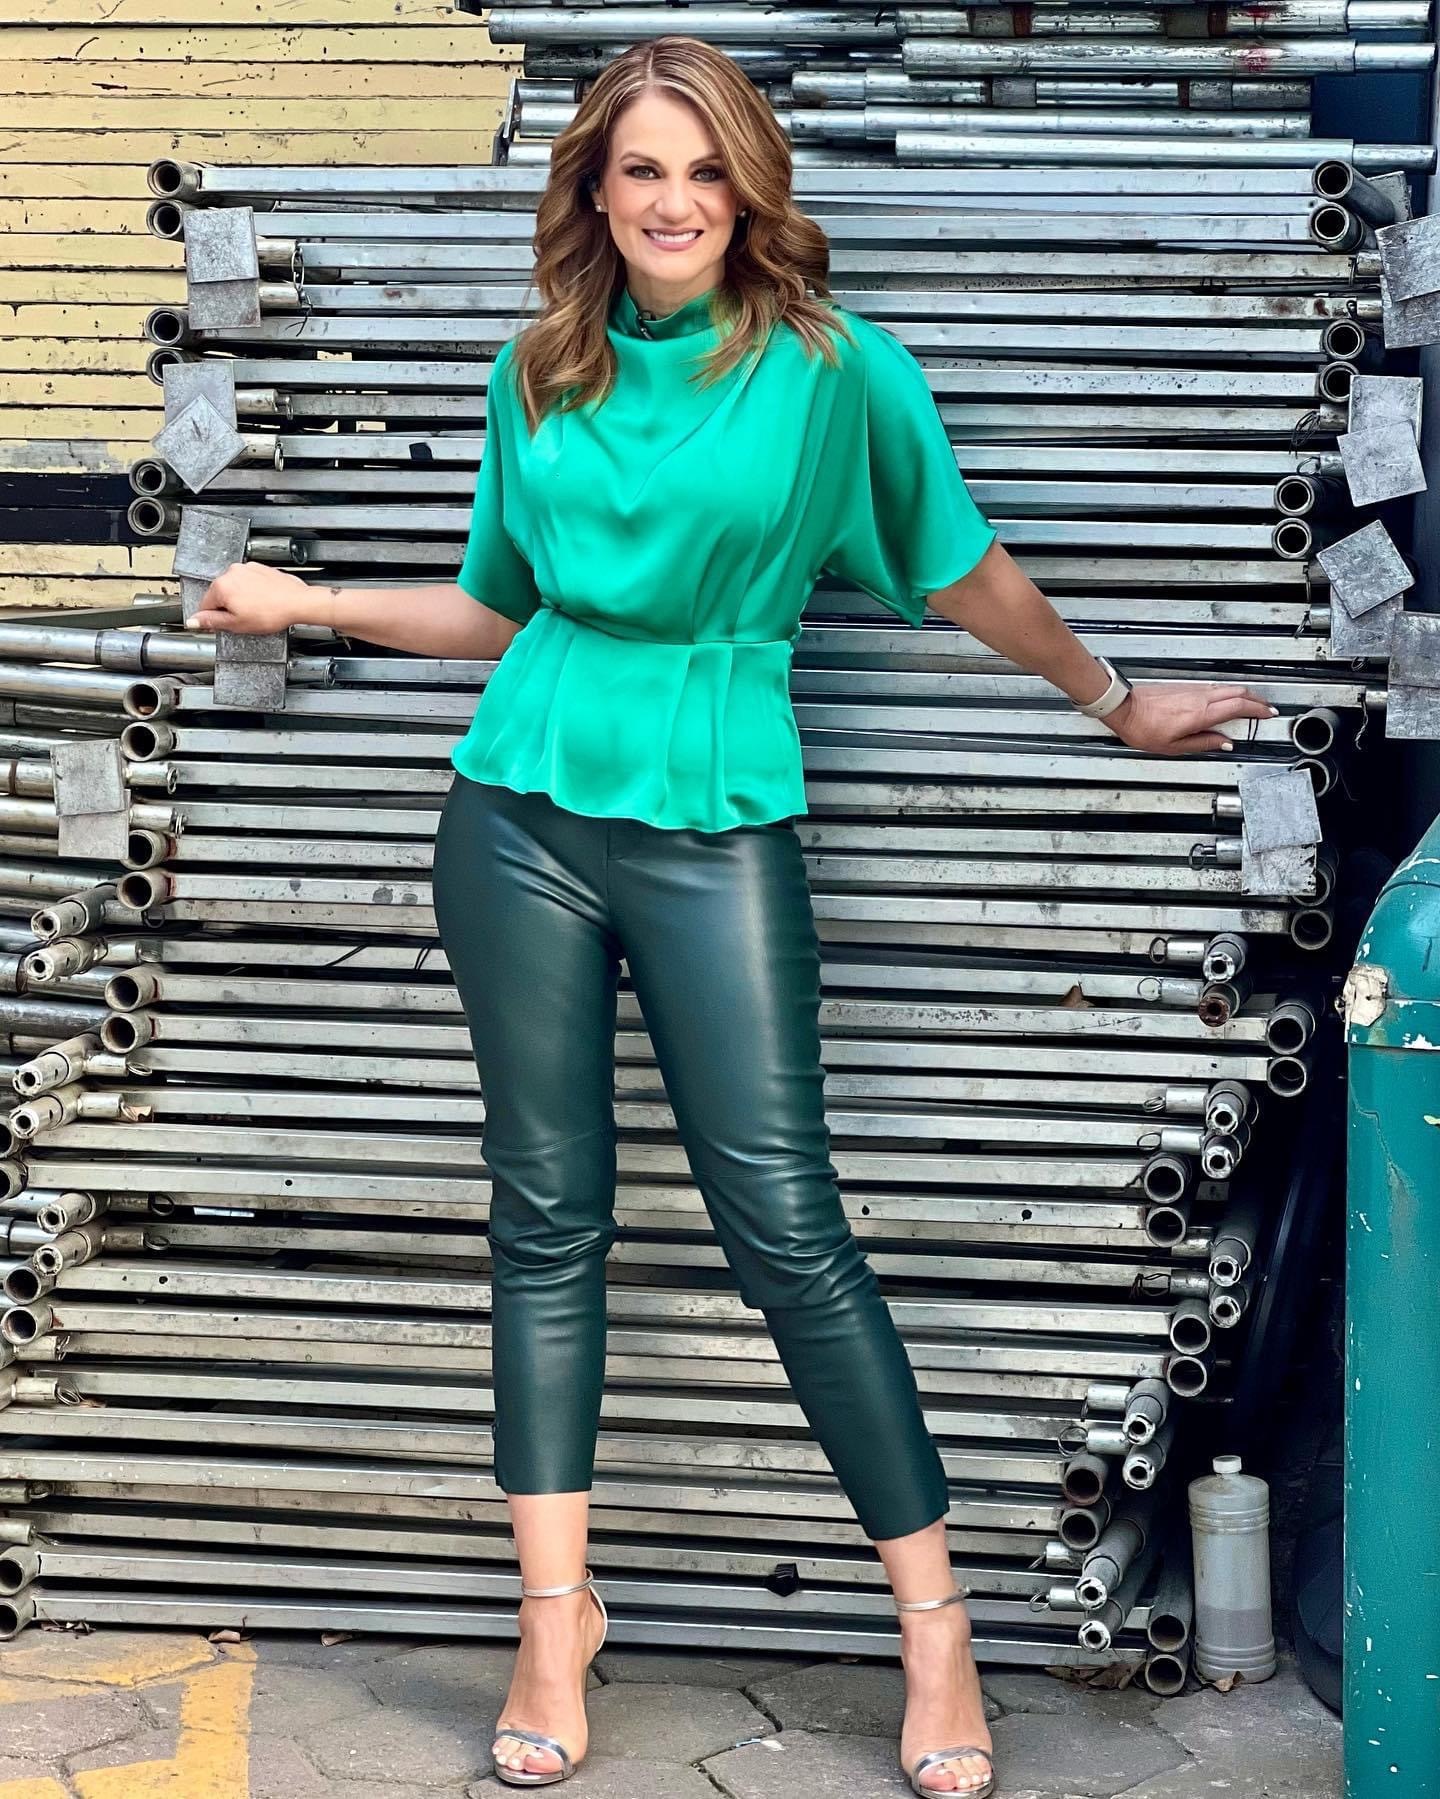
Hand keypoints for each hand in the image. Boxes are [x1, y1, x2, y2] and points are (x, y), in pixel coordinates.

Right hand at [185, 562, 312, 633]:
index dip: (212, 617)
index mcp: (221, 585)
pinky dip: (252, 590)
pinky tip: (263, 601)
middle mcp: (232, 572)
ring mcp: (247, 568)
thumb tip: (194, 620)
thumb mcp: (237, 623)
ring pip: (235, 587)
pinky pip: (249, 581)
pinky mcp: (260, 568)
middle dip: (228, 606)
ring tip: (256, 609)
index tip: (220, 624)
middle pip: (220, 593)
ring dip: (240, 598)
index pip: (205, 604)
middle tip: (243, 618)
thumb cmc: (272, 612)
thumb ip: (212, 621)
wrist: (297, 602)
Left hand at [1103, 682, 1277, 753]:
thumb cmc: (1143, 728)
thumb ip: (1203, 743)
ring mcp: (1192, 689)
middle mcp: (1200, 697)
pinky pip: (1214, 688)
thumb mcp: (1174, 746)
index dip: (1258, 709)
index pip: (1238, 707)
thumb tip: (1224, 743)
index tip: (1269, 714)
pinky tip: (1227, 700)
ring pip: (1226, 688)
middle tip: (1266, 708)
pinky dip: (1228, 693)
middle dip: (1256, 700)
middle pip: (1237, 692)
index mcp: (1201, 714)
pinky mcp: (1185, 686)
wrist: (1125, 708)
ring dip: (1243, 695)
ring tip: (1251, 704)